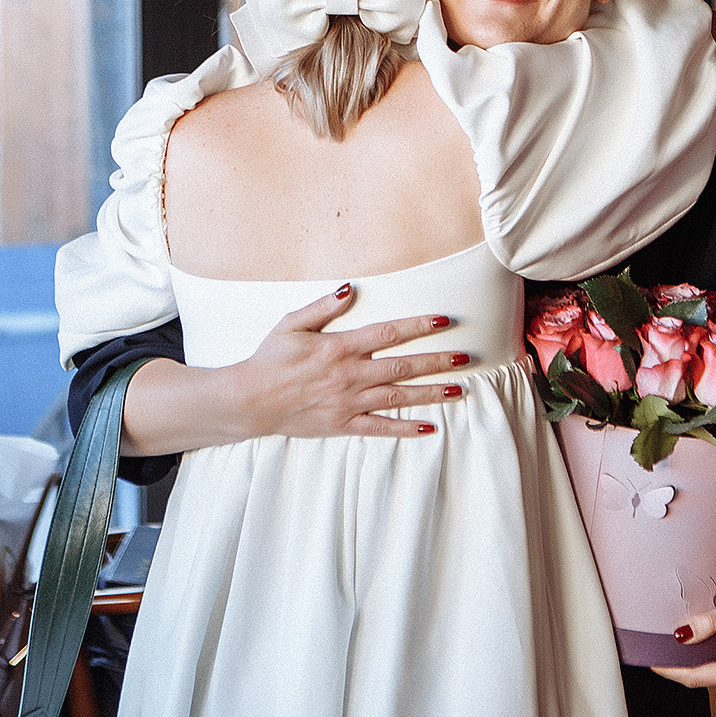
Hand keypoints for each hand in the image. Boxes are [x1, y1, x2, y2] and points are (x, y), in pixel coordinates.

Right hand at [231, 284, 469, 439]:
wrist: (250, 400)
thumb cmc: (270, 358)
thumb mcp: (291, 323)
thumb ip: (323, 307)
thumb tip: (351, 288)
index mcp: (339, 347)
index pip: (388, 334)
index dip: (418, 326)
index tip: (444, 321)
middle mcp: (349, 375)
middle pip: (402, 366)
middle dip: (436, 361)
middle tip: (465, 358)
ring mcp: (348, 403)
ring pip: (398, 397)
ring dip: (430, 394)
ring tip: (459, 390)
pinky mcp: (343, 425)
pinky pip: (380, 428)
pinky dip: (404, 428)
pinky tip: (429, 427)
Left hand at [653, 551, 715, 694]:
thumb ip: (708, 624)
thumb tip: (680, 636)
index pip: (697, 677)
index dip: (671, 669)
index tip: (651, 660)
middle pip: (703, 677)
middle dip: (681, 664)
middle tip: (657, 649)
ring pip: (711, 673)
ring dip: (695, 660)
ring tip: (674, 644)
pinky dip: (708, 657)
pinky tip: (696, 645)